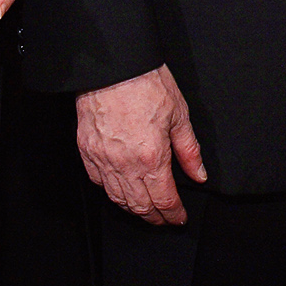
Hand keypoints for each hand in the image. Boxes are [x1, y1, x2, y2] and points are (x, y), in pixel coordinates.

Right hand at [77, 64, 206, 224]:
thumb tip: (199, 174)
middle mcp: (125, 165)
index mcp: (151, 157)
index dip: (174, 214)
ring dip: (134, 209)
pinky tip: (121, 191)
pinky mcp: (87, 152)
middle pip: (140, 206)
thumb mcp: (179, 114)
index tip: (179, 218)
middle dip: (155, 217)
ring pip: (118, 199)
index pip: (164, 199)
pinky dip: (112, 192)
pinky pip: (99, 182)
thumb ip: (189, 150)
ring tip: (146, 210)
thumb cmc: (146, 82)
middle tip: (165, 219)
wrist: (114, 65)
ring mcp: (103, 160)